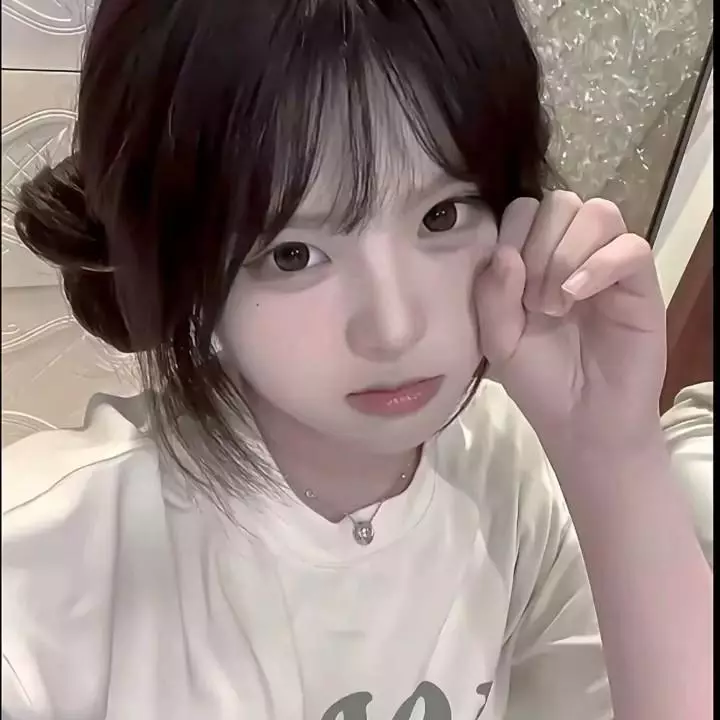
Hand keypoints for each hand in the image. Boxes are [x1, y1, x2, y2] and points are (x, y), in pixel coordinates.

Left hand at [474, 191, 666, 460]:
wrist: (581, 420)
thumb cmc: (538, 379)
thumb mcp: (499, 341)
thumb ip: (492, 296)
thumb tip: (504, 252)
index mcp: (533, 259)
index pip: (524, 209)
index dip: (512, 237)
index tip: (507, 286)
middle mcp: (571, 253)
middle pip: (560, 202)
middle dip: (538, 246)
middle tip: (533, 301)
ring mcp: (608, 265)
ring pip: (598, 213)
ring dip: (566, 255)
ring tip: (554, 306)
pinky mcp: (640, 284)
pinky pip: (631, 247)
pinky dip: (599, 265)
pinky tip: (576, 297)